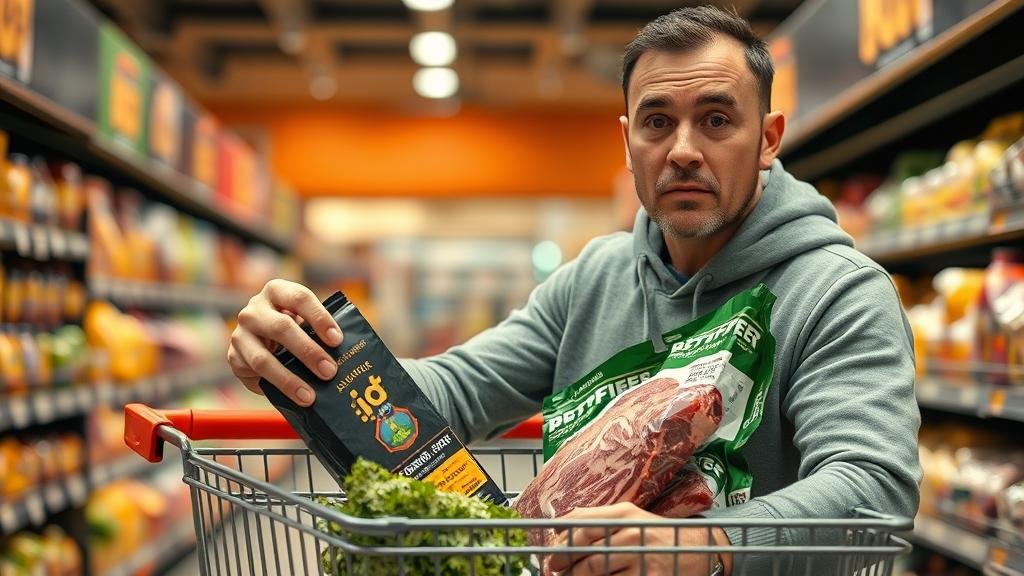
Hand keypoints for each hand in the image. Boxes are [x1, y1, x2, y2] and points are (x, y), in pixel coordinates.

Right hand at [227, 279, 342, 405]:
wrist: (262, 344)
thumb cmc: (294, 330)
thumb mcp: (305, 323)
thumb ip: (320, 332)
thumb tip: (350, 355)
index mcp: (277, 291)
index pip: (300, 298)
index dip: (320, 318)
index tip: (337, 340)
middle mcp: (254, 309)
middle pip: (282, 327)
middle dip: (309, 352)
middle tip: (330, 371)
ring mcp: (240, 334)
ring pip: (263, 359)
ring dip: (289, 379)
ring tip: (310, 396)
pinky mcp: (234, 357)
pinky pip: (255, 376)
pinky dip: (277, 388)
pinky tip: (294, 398)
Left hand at [547, 502, 731, 574]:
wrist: (699, 547)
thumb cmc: (655, 533)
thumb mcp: (629, 517)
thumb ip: (597, 519)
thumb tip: (561, 526)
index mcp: (624, 514)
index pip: (582, 527)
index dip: (562, 545)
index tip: (551, 557)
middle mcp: (633, 534)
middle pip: (588, 556)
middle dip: (567, 569)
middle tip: (556, 574)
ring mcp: (644, 558)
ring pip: (600, 574)